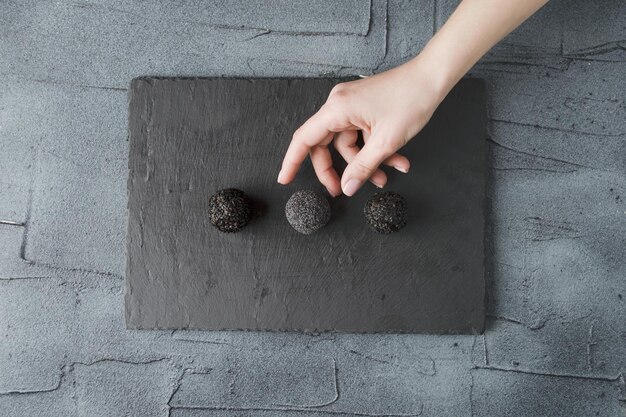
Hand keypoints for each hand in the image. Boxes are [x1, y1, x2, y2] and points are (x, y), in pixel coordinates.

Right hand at [277, 60, 445, 196]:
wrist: (432, 77)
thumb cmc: (411, 100)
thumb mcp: (386, 142)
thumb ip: (363, 167)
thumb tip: (347, 187)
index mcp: (337, 109)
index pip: (304, 139)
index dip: (291, 162)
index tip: (284, 180)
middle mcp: (339, 105)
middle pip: (325, 145)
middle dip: (338, 170)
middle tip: (345, 190)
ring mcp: (351, 105)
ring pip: (347, 143)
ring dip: (366, 162)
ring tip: (387, 176)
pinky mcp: (363, 107)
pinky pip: (361, 135)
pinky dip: (375, 150)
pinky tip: (397, 161)